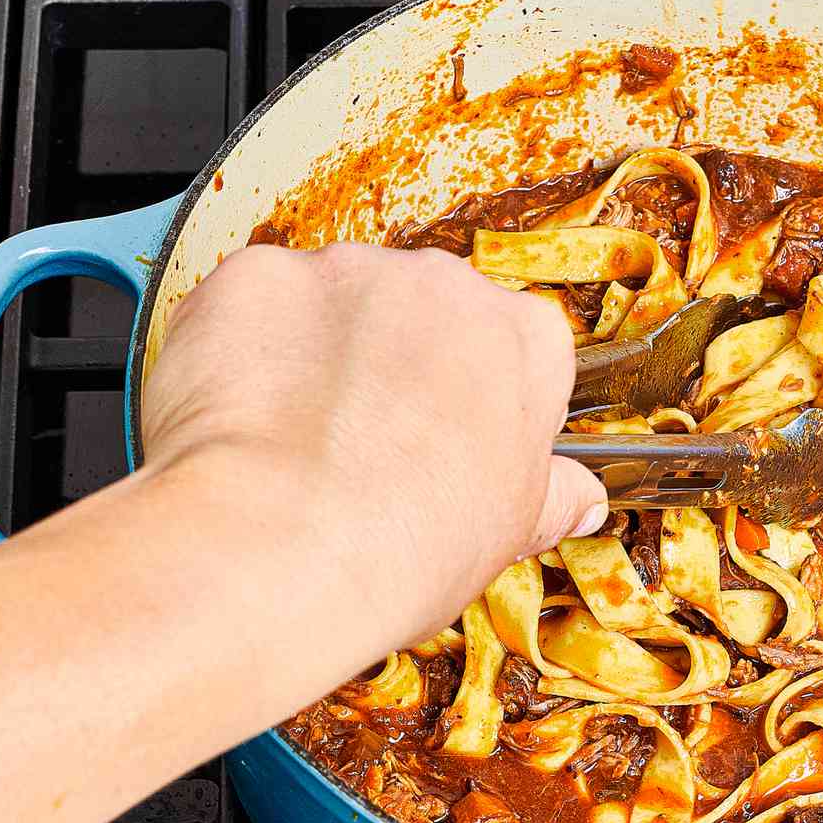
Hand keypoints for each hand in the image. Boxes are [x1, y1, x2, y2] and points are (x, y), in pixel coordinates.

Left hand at [141, 242, 606, 646]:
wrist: (282, 549)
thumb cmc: (407, 545)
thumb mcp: (513, 533)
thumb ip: (553, 497)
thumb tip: (579, 501)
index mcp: (526, 339)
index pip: (513, 347)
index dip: (478, 399)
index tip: (452, 441)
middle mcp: (445, 285)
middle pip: (422, 312)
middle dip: (395, 365)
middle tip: (370, 446)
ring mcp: (348, 273)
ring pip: (335, 303)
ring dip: (319, 355)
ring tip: (298, 441)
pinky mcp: (258, 275)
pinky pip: (254, 306)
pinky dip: (244, 350)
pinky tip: (243, 418)